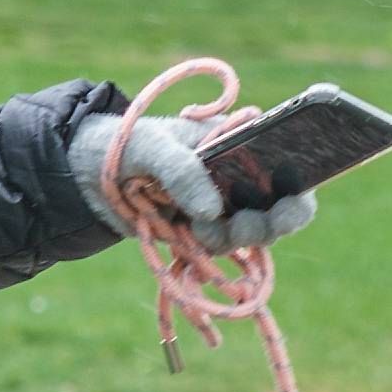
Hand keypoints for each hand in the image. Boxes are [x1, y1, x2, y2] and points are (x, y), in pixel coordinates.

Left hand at [68, 114, 319, 255]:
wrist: (90, 175)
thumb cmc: (128, 144)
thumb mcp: (151, 145)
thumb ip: (181, 170)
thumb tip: (211, 212)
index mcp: (241, 142)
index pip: (287, 162)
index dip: (300, 183)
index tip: (291, 199)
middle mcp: (241, 177)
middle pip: (280, 207)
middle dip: (269, 222)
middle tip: (242, 224)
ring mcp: (224, 207)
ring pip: (250, 234)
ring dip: (229, 236)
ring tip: (194, 226)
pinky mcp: (204, 232)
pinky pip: (220, 249)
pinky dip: (207, 248)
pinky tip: (184, 234)